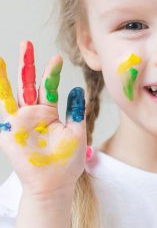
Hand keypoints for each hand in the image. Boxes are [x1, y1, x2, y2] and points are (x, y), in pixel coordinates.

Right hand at [0, 40, 86, 197]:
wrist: (55, 184)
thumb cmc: (67, 163)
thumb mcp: (77, 132)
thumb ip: (77, 111)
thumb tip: (78, 89)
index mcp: (48, 113)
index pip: (49, 87)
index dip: (52, 72)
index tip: (56, 57)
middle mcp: (33, 114)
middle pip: (29, 84)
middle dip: (28, 64)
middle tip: (26, 43)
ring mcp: (21, 121)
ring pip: (15, 93)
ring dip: (11, 76)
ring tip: (8, 57)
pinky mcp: (11, 130)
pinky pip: (4, 109)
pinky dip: (1, 94)